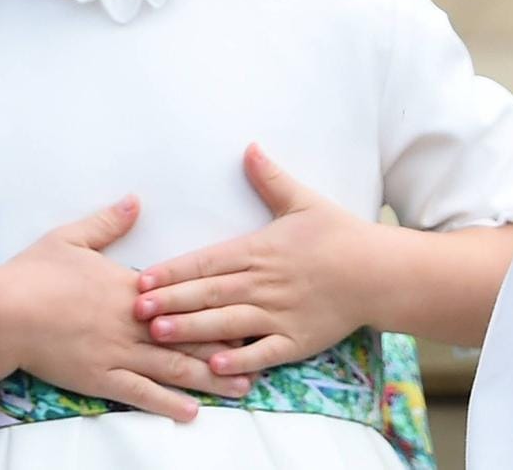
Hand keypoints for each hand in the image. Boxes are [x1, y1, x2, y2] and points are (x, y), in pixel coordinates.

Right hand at [0, 196, 254, 420]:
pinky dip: (168, 403)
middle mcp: (133, 322)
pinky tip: (191, 412)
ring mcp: (118, 353)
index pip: (184, 297)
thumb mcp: (72, 238)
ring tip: (243, 387)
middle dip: (228, 345)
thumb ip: (108, 222)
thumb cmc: (33, 274)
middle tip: (264, 352)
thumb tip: (135, 200)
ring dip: (210, 378)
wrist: (2, 313)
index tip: (250, 305)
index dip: (218, 304)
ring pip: (173, 368)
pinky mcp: (100, 378)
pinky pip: (140, 394)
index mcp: (131, 287)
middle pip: (189, 336)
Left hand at [134, 145, 386, 375]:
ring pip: (227, 323)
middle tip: (134, 311)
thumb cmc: (339, 235)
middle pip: (208, 293)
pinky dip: (238, 359)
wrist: (378, 271)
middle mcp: (264, 283)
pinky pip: (262, 353)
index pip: (207, 261)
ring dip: (191, 329)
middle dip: (170, 301)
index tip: (142, 280)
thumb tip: (249, 147)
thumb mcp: (304, 201)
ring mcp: (279, 314)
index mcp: (260, 250)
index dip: (172, 271)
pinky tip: (213, 365)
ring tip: (159, 335)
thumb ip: (271, 178)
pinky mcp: (296, 340)